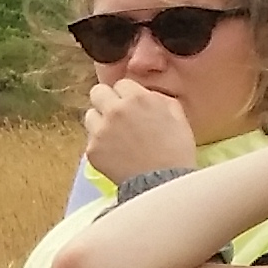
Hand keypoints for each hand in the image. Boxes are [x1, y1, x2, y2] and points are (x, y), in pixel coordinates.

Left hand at [80, 75, 199, 183]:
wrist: (163, 183)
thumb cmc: (176, 151)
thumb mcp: (177, 116)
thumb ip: (159, 99)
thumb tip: (147, 95)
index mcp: (137, 98)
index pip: (122, 84)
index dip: (127, 95)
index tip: (132, 106)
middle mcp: (115, 110)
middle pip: (97, 92)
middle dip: (106, 101)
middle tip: (116, 115)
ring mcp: (100, 130)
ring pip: (90, 115)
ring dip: (100, 122)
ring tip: (115, 136)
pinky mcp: (92, 150)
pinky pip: (90, 140)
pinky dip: (100, 145)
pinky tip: (115, 154)